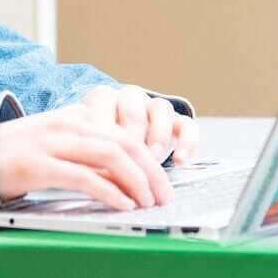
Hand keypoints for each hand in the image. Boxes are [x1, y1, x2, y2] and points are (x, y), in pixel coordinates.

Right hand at [0, 96, 170, 210]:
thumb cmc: (14, 158)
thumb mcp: (56, 148)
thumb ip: (87, 158)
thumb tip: (124, 181)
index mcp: (75, 118)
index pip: (125, 135)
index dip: (150, 160)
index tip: (163, 183)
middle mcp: (67, 125)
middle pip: (125, 144)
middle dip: (152, 172)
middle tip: (165, 196)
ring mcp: (52, 143)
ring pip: (111, 156)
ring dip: (137, 181)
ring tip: (148, 202)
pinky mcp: (37, 165)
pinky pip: (83, 177)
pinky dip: (109, 191)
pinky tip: (121, 204)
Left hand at [82, 83, 197, 168]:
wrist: (123, 150)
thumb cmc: (99, 149)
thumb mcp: (89, 148)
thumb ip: (89, 156)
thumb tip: (89, 179)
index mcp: (103, 98)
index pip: (102, 102)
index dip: (101, 128)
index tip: (99, 152)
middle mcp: (131, 98)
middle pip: (133, 109)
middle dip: (133, 136)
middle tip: (130, 160)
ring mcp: (156, 107)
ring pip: (161, 109)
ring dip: (158, 135)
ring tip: (156, 158)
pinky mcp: (178, 121)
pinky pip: (188, 125)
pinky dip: (186, 142)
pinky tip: (180, 162)